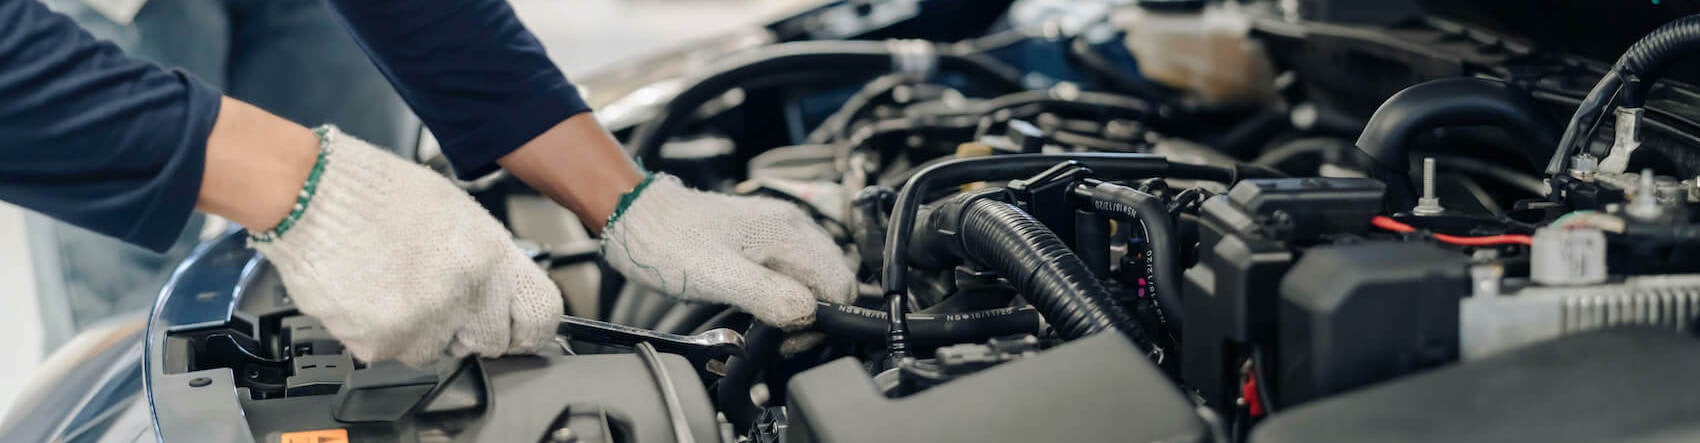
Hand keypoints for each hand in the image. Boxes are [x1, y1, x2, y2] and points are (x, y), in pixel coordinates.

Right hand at [250, 127, 561, 365]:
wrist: (312, 194)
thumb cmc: (377, 194)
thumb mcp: (456, 212)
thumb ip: (485, 259)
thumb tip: (502, 293)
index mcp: (490, 253)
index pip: (540, 314)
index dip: (528, 328)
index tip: (518, 331)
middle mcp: (465, 290)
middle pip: (490, 341)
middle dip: (468, 327)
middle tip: (437, 299)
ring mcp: (425, 320)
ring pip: (438, 351)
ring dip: (421, 330)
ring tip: (395, 285)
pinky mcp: (382, 341)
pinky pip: (393, 353)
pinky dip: (380, 333)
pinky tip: (370, 295)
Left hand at [600, 174, 855, 327]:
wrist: (635, 217)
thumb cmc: (667, 244)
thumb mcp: (719, 278)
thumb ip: (770, 297)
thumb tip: (808, 315)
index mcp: (788, 233)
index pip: (840, 283)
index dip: (823, 319)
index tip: (789, 338)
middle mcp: (791, 225)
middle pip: (833, 280)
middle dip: (815, 314)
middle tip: (778, 335)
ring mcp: (778, 229)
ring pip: (815, 276)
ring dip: (801, 305)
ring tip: (768, 322)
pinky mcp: (763, 237)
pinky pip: (793, 270)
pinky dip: (787, 293)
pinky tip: (762, 304)